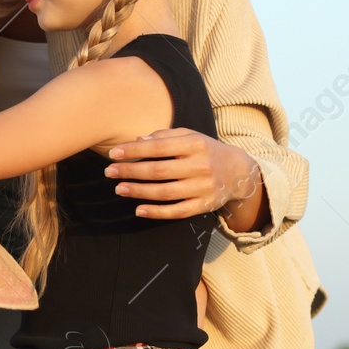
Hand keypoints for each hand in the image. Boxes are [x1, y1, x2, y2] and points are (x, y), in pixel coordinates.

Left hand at [102, 129, 266, 230]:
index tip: (113, 153)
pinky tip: (138, 210)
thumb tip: (137, 140)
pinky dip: (157, 213)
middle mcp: (201, 166)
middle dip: (131, 171)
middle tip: (109, 172)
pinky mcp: (204, 205)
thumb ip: (165, 136)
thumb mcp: (190, 136)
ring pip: (165, 192)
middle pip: (159, 171)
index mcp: (195, 144)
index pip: (159, 147)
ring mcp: (203, 188)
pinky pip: (177, 211)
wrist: (238, 171)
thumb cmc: (206, 150)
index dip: (134, 151)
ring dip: (138, 191)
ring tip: (119, 188)